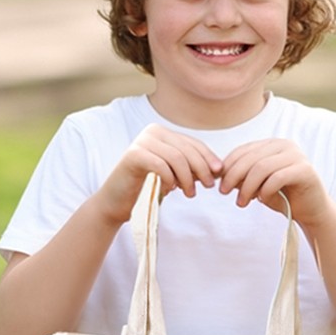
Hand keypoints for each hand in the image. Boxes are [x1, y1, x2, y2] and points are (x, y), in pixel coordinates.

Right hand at [95, 124, 222, 224]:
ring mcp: (141, 141)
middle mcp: (152, 132)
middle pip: (187, 150)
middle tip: (208, 186)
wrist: (117, 203)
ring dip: (187, 178)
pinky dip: (170, 179)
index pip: (192, 143)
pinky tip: (170, 190)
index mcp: (163, 133)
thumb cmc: (147, 189)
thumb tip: (219, 168)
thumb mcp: (174, 175)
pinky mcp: (133, 155)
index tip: (218, 174)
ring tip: (190, 193)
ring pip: (177, 158)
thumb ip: (191, 168)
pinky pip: (161, 166)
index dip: (208, 158)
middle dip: (201, 169)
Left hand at [219, 139, 331, 226]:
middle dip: (234, 176)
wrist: (311, 211)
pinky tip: (262, 200)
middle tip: (225, 193)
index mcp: (272, 144)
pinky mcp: (305, 170)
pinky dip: (265, 190)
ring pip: (262, 167)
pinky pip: (277, 177)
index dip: (228, 166)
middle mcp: (285, 145)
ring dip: (247, 187)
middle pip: (250, 158)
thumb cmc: (283, 197)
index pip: (244, 150)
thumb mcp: (258, 185)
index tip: (220, 185)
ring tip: (241, 203)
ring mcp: (296, 156)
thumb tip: (219, 174)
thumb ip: (243, 177)